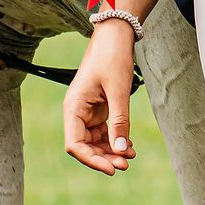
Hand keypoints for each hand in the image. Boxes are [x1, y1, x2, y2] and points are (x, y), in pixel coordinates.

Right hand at [64, 20, 137, 174]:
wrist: (116, 36)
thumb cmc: (112, 58)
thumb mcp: (118, 91)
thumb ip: (120, 122)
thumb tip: (121, 152)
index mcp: (73, 107)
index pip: (74, 144)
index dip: (90, 160)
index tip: (111, 168)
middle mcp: (77, 112)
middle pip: (85, 146)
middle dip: (104, 157)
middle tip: (126, 164)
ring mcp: (87, 112)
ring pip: (95, 142)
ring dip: (111, 151)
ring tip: (130, 157)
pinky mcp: (98, 110)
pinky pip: (104, 132)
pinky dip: (115, 140)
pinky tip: (129, 146)